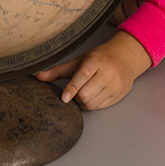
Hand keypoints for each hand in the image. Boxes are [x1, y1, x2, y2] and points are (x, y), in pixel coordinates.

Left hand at [34, 31, 151, 109]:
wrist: (126, 58)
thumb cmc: (99, 58)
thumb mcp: (78, 61)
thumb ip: (58, 71)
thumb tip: (38, 77)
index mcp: (95, 62)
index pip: (82, 76)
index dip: (72, 88)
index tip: (64, 98)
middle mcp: (107, 74)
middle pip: (86, 94)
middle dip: (76, 97)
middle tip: (75, 91)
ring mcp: (114, 86)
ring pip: (92, 103)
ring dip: (83, 102)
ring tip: (84, 92)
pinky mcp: (118, 96)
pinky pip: (100, 107)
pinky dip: (92, 104)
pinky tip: (93, 95)